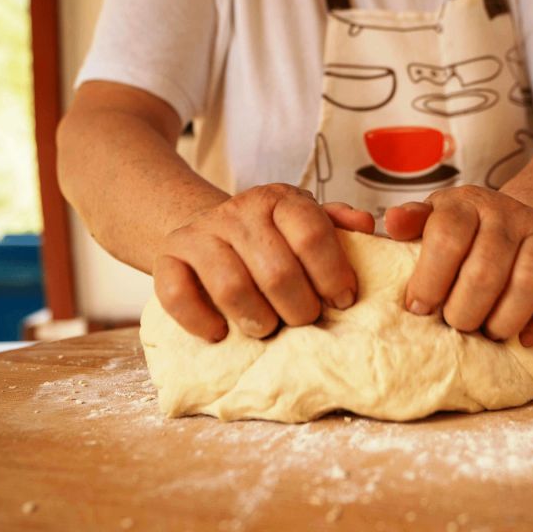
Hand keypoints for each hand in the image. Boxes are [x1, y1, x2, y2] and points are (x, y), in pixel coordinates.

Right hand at [153, 184, 373, 341]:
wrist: (209, 230)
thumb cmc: (271, 238)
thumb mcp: (308, 223)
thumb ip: (339, 226)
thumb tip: (365, 225)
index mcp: (280, 200)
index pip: (312, 235)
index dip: (333, 274)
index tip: (343, 300)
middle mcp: (238, 211)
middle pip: (277, 271)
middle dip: (300, 308)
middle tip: (305, 320)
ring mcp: (200, 233)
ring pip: (231, 287)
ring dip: (257, 320)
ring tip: (267, 327)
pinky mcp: (166, 258)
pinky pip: (177, 296)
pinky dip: (201, 322)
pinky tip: (220, 331)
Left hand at [384, 185, 532, 346]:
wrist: (516, 217)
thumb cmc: (461, 230)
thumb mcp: (431, 219)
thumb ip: (411, 223)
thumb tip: (391, 223)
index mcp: (465, 203)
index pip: (448, 237)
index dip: (430, 279)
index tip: (418, 308)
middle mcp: (506, 211)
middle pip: (486, 269)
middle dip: (465, 310)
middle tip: (455, 326)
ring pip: (529, 281)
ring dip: (505, 319)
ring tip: (488, 335)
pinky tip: (527, 339)